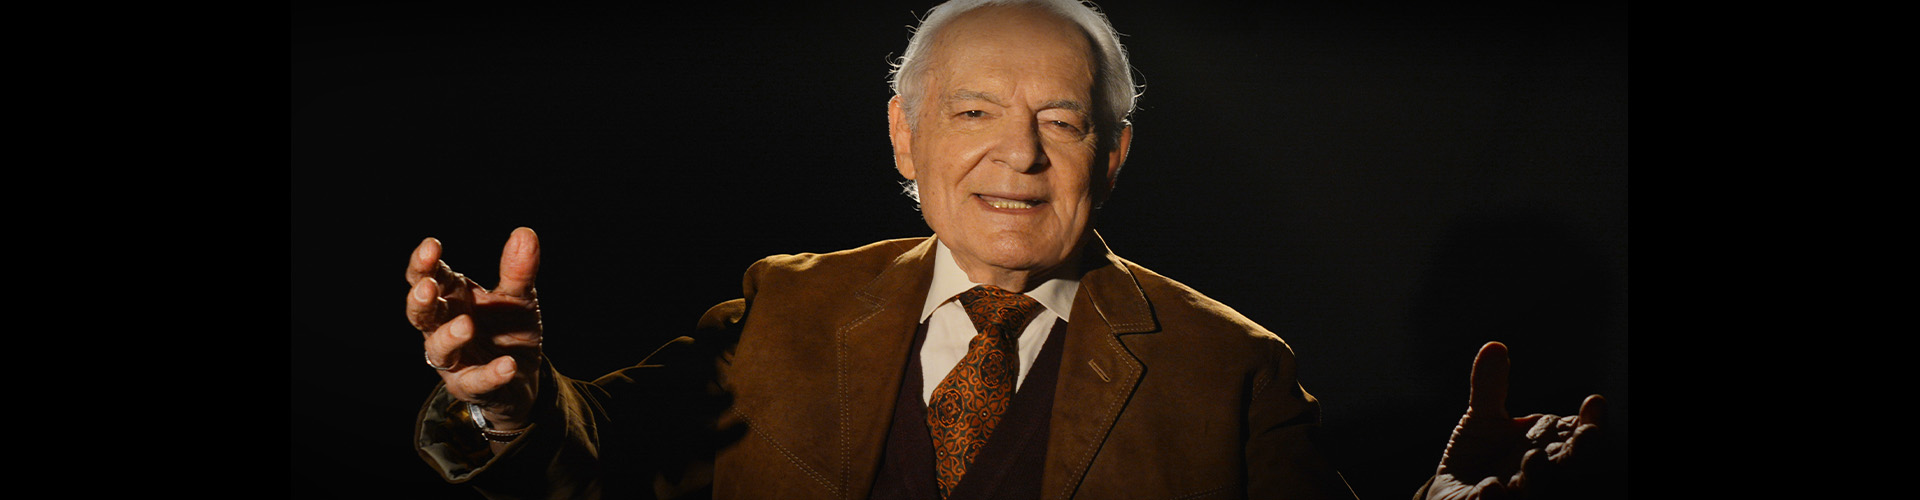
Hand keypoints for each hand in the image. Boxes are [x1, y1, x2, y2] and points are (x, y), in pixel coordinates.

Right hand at [406, 227, 543, 429]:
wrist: (524, 377)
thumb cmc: (509, 329)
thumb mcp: (519, 298)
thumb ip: (518, 271)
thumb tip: (525, 233)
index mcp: (453, 298)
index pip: (430, 277)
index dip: (425, 264)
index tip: (431, 246)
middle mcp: (444, 327)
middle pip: (421, 313)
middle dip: (421, 300)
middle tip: (428, 287)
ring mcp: (453, 359)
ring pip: (438, 349)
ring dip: (449, 337)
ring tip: (466, 325)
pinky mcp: (470, 386)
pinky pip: (476, 381)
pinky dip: (490, 373)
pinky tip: (506, 366)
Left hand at [1428, 342, 1604, 499]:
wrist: (1451, 498)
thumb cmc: (1477, 460)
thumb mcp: (1483, 421)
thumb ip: (1490, 387)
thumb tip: (1494, 345)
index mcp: (1543, 450)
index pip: (1573, 438)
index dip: (1587, 424)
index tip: (1596, 401)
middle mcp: (1534, 476)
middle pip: (1563, 467)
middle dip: (1577, 452)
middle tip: (1590, 434)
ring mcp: (1513, 496)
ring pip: (1532, 491)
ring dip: (1537, 476)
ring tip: (1536, 457)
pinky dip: (1492, 499)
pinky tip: (1491, 487)